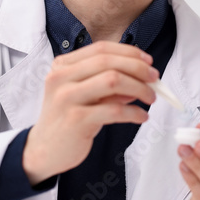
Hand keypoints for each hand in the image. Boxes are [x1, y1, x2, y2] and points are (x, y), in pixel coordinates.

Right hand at [23, 41, 158, 183]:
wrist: (44, 150)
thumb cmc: (66, 119)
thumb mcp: (84, 95)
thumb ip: (107, 83)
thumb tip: (140, 77)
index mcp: (62, 66)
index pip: (101, 49)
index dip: (129, 52)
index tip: (147, 62)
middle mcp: (61, 78)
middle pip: (108, 62)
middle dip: (138, 68)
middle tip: (155, 79)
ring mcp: (67, 98)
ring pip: (112, 80)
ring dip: (139, 88)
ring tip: (150, 98)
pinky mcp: (76, 120)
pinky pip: (114, 111)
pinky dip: (134, 112)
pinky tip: (141, 117)